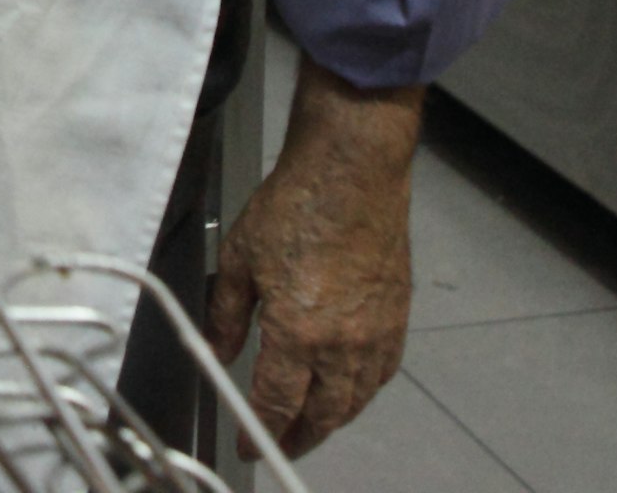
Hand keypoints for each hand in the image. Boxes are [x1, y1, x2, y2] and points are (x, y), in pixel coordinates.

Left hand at [206, 58, 421, 455]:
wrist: (352, 171)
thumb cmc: (297, 204)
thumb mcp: (239, 259)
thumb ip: (228, 315)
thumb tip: (219, 351)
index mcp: (298, 334)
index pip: (277, 403)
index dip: (260, 430)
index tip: (247, 444)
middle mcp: (343, 344)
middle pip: (323, 413)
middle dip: (299, 437)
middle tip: (280, 445)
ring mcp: (376, 332)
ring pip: (356, 399)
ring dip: (332, 420)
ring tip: (313, 426)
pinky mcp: (397, 315)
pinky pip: (383, 372)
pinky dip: (364, 391)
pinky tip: (352, 389)